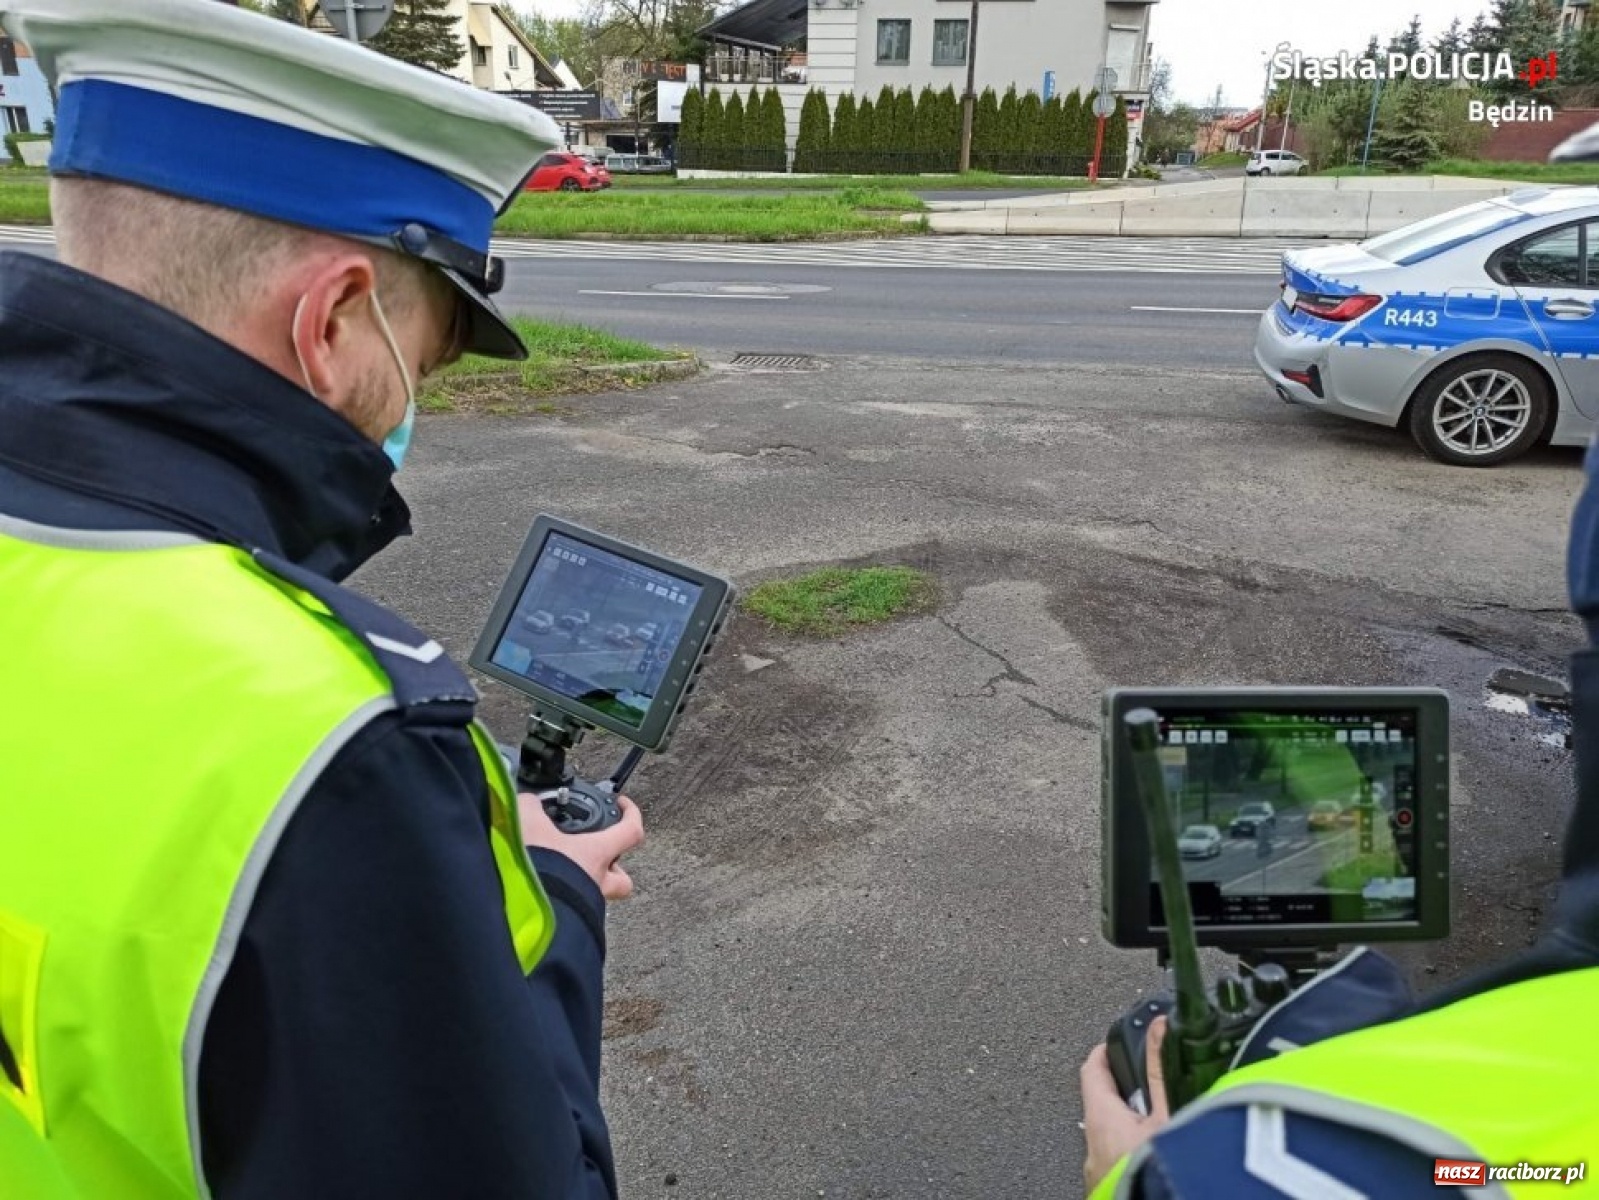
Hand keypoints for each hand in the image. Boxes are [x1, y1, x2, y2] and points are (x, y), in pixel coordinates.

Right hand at [519, 792, 644, 900]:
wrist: (519, 908)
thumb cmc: (536, 868)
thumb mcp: (530, 824)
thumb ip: (531, 808)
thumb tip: (529, 803)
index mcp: (596, 854)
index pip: (631, 831)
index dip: (632, 814)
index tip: (623, 804)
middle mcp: (596, 882)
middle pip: (623, 878)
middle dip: (614, 867)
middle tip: (599, 855)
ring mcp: (583, 903)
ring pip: (598, 894)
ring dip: (587, 882)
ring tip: (566, 869)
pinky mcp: (567, 917)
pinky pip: (574, 905)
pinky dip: (565, 894)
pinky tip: (545, 885)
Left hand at [1080, 1016, 1170, 1193]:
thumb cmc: (1154, 1173)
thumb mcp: (1165, 1116)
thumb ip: (1160, 1071)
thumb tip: (1158, 1029)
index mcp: (1100, 1117)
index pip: (1091, 1068)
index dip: (1105, 1051)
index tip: (1117, 1042)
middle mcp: (1092, 1143)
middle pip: (1102, 1101)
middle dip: (1124, 1089)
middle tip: (1147, 1081)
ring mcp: (1099, 1167)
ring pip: (1111, 1132)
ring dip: (1130, 1121)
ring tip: (1159, 1118)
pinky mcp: (1109, 1185)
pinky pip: (1117, 1156)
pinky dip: (1133, 1146)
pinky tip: (1155, 1151)